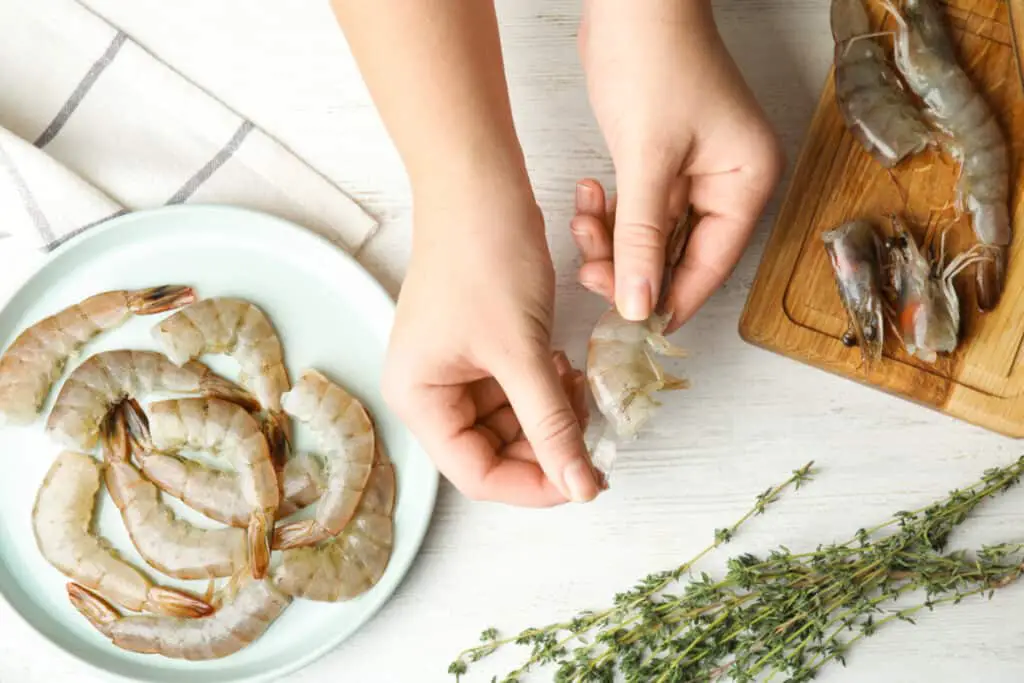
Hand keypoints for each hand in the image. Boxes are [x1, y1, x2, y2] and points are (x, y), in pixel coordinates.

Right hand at [381, 188, 600, 506]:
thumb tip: (582, 487)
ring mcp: (452, 367)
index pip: (477, 473)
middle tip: (592, 429)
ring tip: (579, 386)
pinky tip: (565, 364)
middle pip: (493, 450)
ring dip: (550, 413)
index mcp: (419, 398)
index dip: (534, 484)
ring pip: (510, 421)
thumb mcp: (521, 351)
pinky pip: (514, 388)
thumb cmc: (484, 258)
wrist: (478, 183)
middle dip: (546, 445)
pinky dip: (545, 386)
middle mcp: (428, 390)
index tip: (586, 480)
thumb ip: (551, 423)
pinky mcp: (477, 346)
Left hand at [575, 0, 783, 330]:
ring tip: (584, 219)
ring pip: (651, 237)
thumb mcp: (647, 159)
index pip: (709, 265)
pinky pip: (638, 211)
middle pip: (678, 256)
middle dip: (630, 265)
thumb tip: (640, 305)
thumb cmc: (654, 60)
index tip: (630, 323)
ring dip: (613, 240)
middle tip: (589, 268)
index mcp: (745, 184)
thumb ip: (642, 239)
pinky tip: (588, 197)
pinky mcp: (663, 163)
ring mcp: (695, 174)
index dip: (668, 298)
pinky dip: (611, 215)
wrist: (631, 2)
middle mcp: (727, 184)